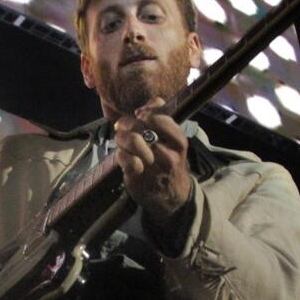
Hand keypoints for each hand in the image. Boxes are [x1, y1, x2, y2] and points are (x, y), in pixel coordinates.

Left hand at [114, 96, 192, 220]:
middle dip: (128, 123)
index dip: (146, 112)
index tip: (140, 115)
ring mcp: (153, 167)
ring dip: (122, 137)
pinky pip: (125, 158)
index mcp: (179, 141)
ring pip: (133, 140)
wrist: (172, 197)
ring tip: (122, 140)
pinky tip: (123, 156)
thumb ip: (163, 118)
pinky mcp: (138, 177)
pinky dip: (120, 154)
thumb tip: (150, 103)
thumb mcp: (174, 142)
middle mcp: (169, 154)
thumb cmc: (169, 163)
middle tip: (123, 127)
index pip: (162, 117)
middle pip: (142, 126)